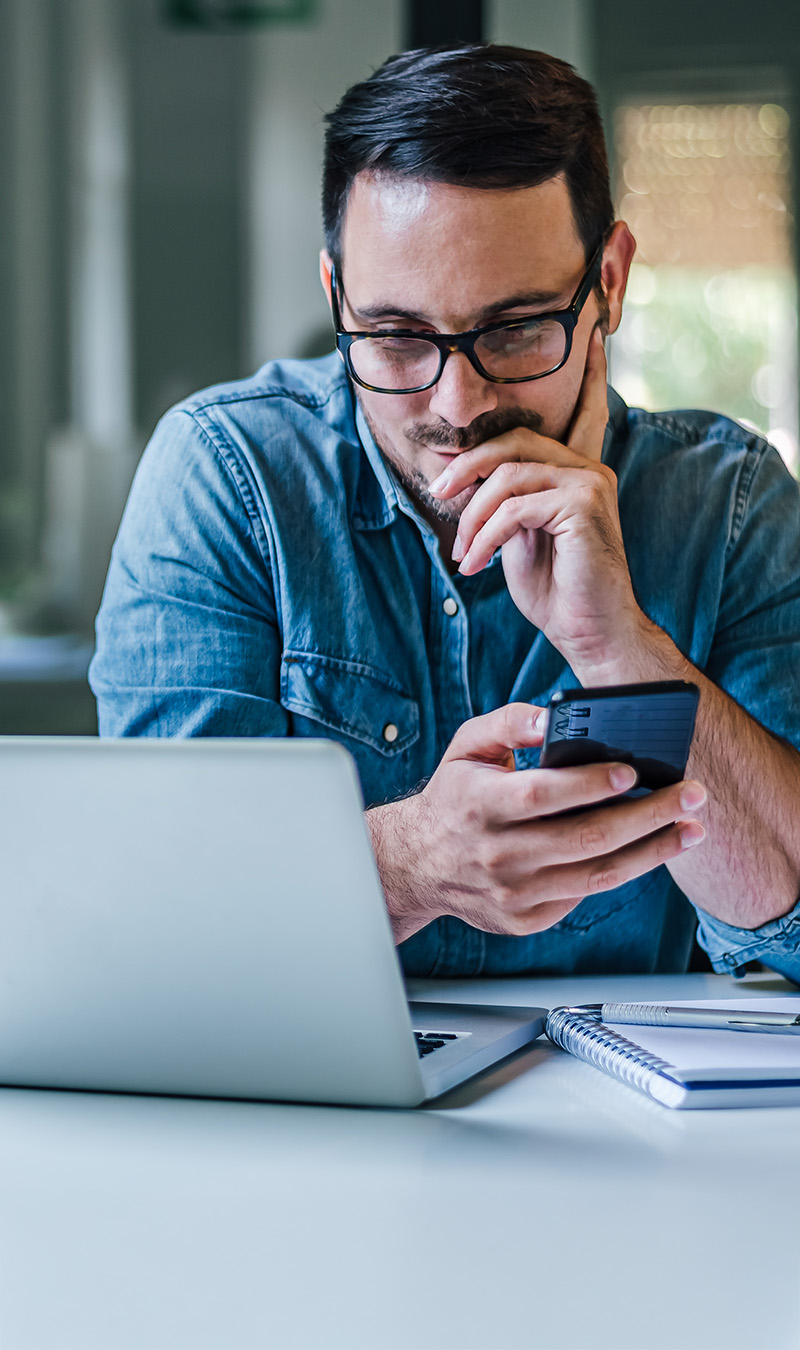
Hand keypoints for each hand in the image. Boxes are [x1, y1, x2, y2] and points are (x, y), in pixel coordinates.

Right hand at [366, 703, 705, 943]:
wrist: (418, 864)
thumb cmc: (455, 797)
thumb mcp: (467, 747)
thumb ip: (508, 722)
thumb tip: (551, 717)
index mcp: (479, 806)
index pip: (541, 796)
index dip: (589, 784)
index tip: (633, 770)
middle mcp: (496, 854)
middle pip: (584, 838)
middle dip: (647, 815)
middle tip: (689, 795)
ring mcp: (512, 893)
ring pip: (596, 874)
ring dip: (652, 851)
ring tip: (690, 829)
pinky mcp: (525, 918)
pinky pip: (583, 894)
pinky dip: (620, 871)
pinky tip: (649, 850)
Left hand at [429, 331, 646, 680]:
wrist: (590, 632)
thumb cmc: (556, 591)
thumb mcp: (520, 539)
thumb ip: (507, 504)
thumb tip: (472, 484)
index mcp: (578, 473)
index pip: (583, 413)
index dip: (589, 374)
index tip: (594, 332)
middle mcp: (588, 470)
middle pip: (513, 441)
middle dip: (466, 466)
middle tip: (438, 492)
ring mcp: (590, 484)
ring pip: (507, 476)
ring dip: (473, 517)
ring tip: (465, 553)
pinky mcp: (583, 506)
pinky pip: (513, 507)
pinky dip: (485, 535)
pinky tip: (478, 563)